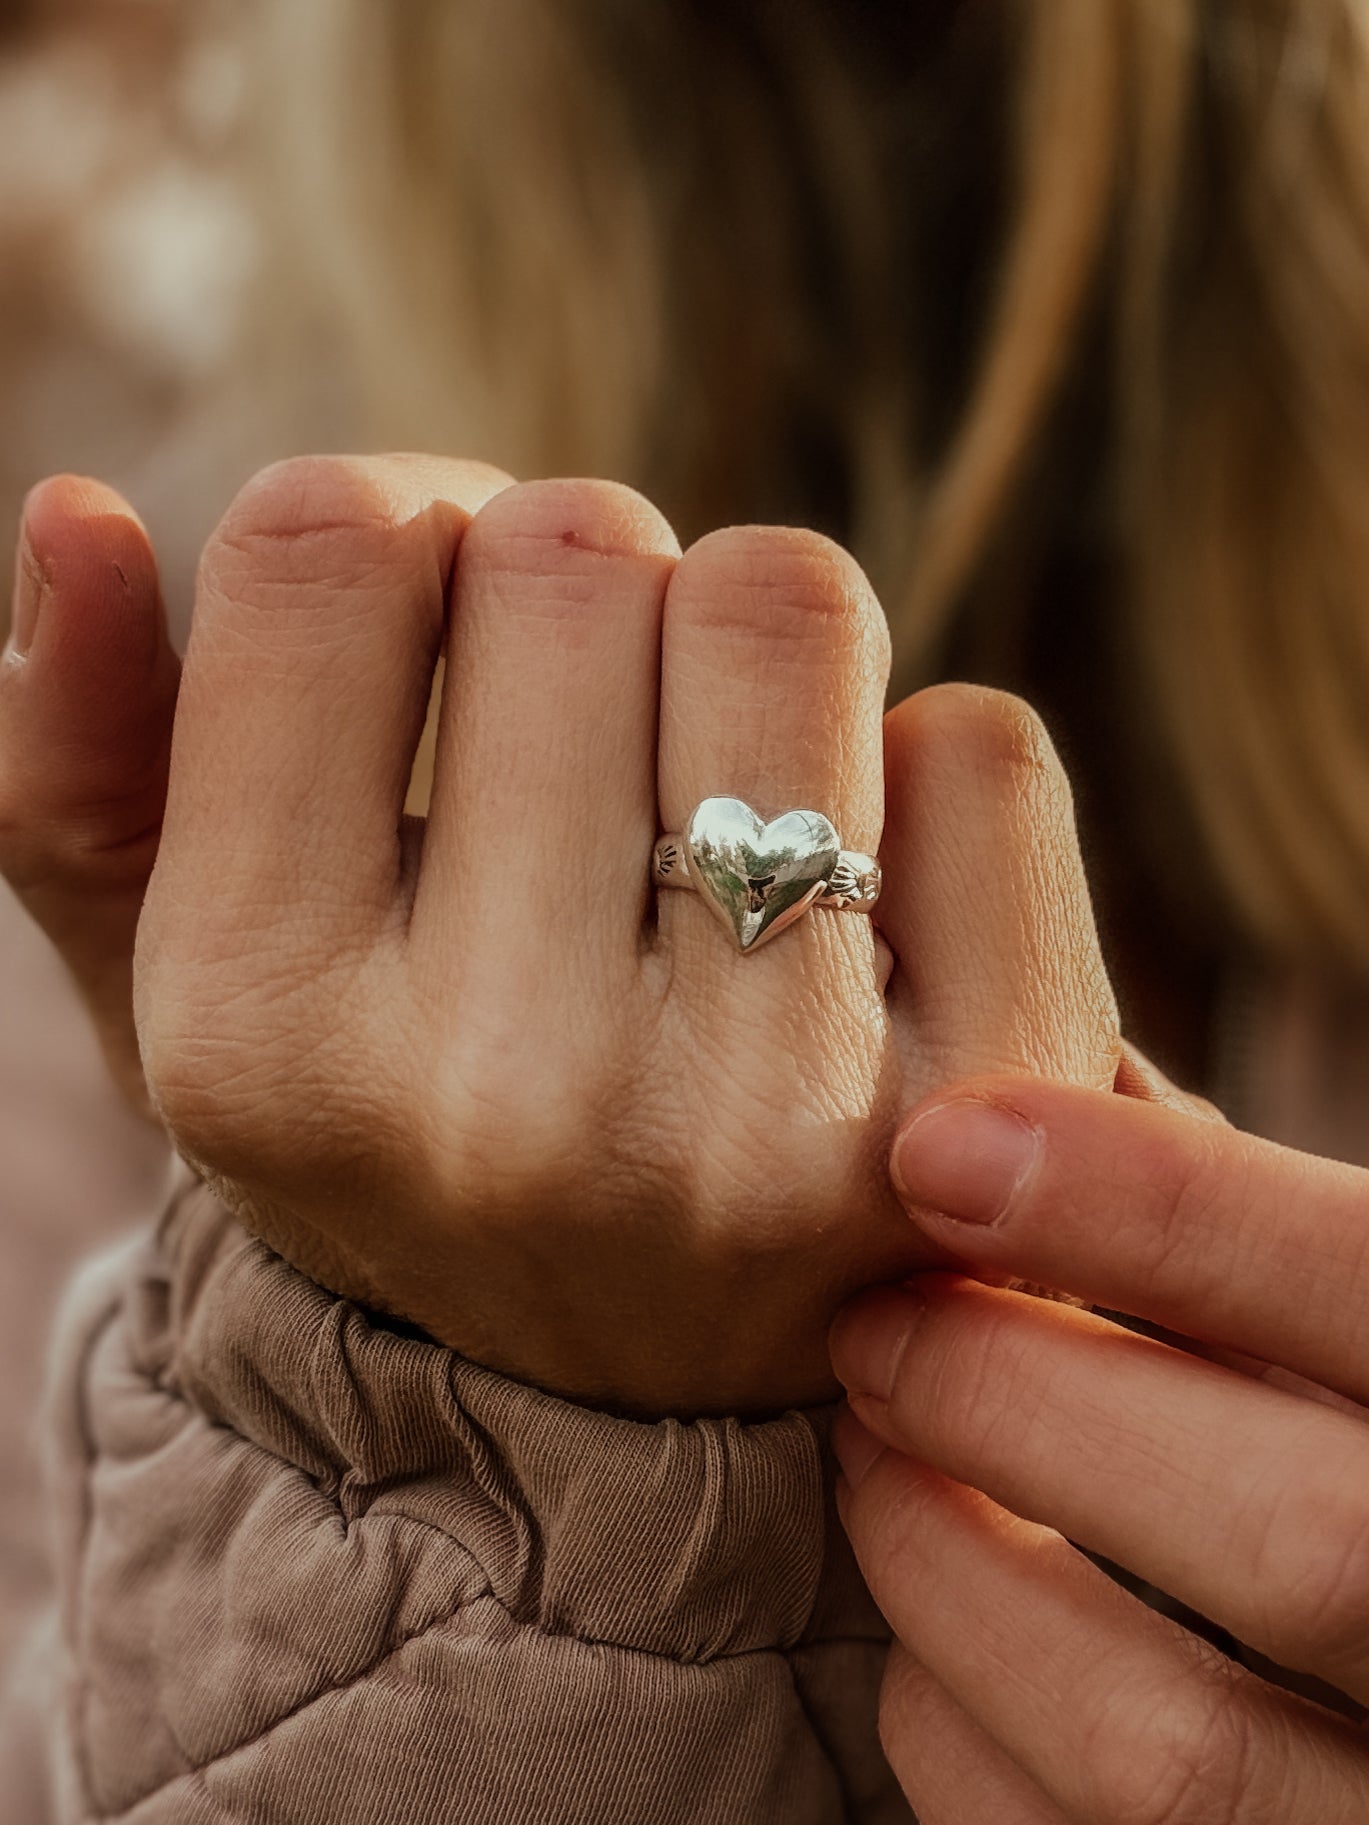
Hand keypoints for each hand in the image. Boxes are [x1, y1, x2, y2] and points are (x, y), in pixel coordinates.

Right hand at [3, 455, 1119, 1414]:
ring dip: (746, 649)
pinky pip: (983, 744)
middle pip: (576, 540)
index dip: (388, 529)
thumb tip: (71, 510)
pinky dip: (918, 771)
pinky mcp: (980, 1115)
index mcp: (268, 1041)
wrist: (651, 1380)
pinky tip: (852, 909)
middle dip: (575, 590)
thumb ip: (87, 767)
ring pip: (788, 601)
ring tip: (708, 803)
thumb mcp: (197, 985)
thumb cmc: (411, 1129)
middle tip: (581, 746)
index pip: (328, 542)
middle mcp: (511, 1101)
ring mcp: (767, 1121)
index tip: (420, 636)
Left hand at [831, 1077, 1368, 1821]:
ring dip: (950, 1569)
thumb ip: (1247, 1243)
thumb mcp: (1357, 1321)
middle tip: (873, 1318)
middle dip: (1019, 1405)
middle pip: (1291, 1546)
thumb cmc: (1358, 1436)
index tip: (944, 1143)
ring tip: (871, 1447)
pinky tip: (934, 1630)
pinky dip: (954, 1722)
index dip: (1163, 1209)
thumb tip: (1013, 1122)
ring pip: (1163, 1745)